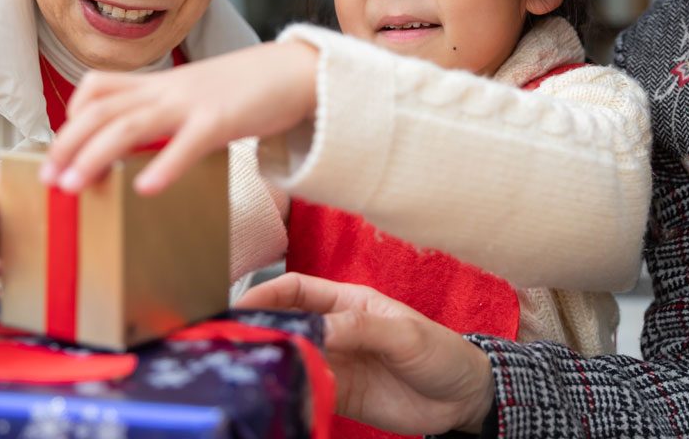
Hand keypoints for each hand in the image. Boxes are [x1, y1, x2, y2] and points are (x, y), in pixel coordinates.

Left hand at [45, 41, 317, 194]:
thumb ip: (170, 111)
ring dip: (94, 156)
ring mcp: (193, 103)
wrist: (298, 71)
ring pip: (129, 124)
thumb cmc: (251, 89)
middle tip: (47, 177)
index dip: (71, 115)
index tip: (61, 145)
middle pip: (101, 110)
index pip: (99, 88)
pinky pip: (187, 143)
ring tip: (72, 186)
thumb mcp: (200, 93)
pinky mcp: (223, 120)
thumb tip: (146, 145)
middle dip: (67, 143)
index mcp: (162, 84)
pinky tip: (145, 189)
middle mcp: (169, 90)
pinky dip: (163, 166)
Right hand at [236, 273, 494, 434]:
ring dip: (269, 362)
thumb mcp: (405, 334)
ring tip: (240, 371)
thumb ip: (361, 329)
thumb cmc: (441, 352)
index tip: (237, 307)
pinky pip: (306, 389)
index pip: (296, 289)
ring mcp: (335, 363)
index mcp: (348, 301)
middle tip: (225, 343)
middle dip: (255, 329)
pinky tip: (275, 395)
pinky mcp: (338, 394)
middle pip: (285, 324)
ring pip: (291, 358)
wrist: (464, 399)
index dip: (265, 294)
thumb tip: (315, 331)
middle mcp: (335, 330)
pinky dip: (290, 391)